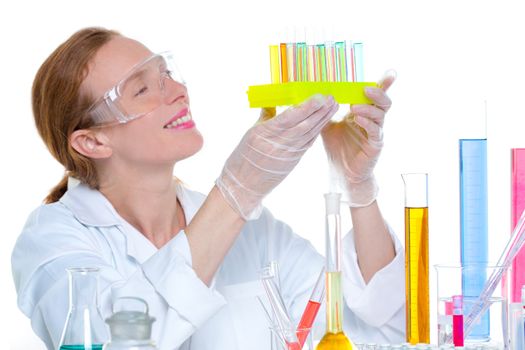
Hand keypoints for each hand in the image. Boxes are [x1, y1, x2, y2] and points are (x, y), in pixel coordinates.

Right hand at [216, 95, 338, 219]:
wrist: (243, 186)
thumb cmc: (243, 158)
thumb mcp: (250, 133)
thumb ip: (265, 116)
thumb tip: (272, 100)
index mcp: (264, 133)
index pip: (289, 117)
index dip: (306, 107)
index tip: (318, 96)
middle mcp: (278, 144)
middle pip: (304, 125)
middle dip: (320, 111)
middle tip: (331, 98)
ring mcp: (288, 154)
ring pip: (309, 133)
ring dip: (323, 119)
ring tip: (333, 106)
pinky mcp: (293, 161)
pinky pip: (307, 143)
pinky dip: (316, 132)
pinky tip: (324, 122)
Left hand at [321, 70, 395, 206]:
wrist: (342, 171)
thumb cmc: (337, 146)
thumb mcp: (327, 125)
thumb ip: (326, 111)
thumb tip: (316, 95)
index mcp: (364, 112)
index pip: (375, 96)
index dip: (384, 84)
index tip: (390, 72)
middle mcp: (373, 120)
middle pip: (384, 102)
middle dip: (379, 92)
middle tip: (366, 88)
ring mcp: (376, 133)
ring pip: (380, 115)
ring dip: (368, 108)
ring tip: (353, 107)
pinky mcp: (375, 145)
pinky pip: (375, 131)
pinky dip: (368, 123)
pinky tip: (357, 119)